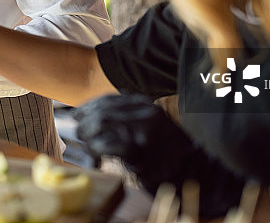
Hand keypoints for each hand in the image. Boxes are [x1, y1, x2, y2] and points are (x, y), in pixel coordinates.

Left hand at [74, 94, 244, 217]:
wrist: (192, 171)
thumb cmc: (167, 151)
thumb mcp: (151, 124)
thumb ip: (129, 115)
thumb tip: (96, 111)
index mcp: (146, 105)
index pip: (109, 99)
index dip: (89, 106)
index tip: (78, 114)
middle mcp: (145, 113)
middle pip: (102, 111)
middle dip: (86, 122)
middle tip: (81, 133)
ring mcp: (143, 131)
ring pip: (101, 125)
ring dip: (88, 136)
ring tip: (89, 145)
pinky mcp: (139, 151)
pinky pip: (106, 145)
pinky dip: (95, 150)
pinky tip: (96, 156)